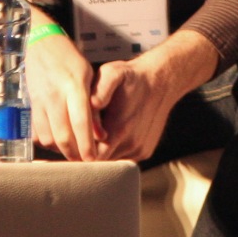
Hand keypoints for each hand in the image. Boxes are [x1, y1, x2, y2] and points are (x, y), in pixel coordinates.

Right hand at [27, 17, 103, 160]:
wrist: (38, 44)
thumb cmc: (68, 59)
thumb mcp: (88, 75)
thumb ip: (93, 105)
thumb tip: (100, 134)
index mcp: (74, 86)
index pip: (81, 120)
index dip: (87, 143)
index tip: (93, 158)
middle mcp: (55, 96)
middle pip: (63, 135)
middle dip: (74, 153)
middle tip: (85, 161)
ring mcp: (40, 102)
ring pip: (48, 138)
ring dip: (61, 150)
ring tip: (74, 152)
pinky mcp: (31, 106)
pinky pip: (38, 133)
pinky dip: (48, 142)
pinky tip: (59, 141)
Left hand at [90, 29, 218, 161]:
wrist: (162, 81)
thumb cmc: (132, 77)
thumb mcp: (113, 73)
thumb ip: (100, 90)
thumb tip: (92, 105)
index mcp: (120, 128)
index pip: (91, 157)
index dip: (80, 150)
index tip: (75, 139)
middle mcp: (131, 143)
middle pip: (100, 163)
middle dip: (90, 152)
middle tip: (84, 134)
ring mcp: (139, 149)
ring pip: (111, 162)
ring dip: (104, 151)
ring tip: (101, 131)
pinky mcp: (145, 152)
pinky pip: (123, 158)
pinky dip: (116, 150)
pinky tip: (115, 133)